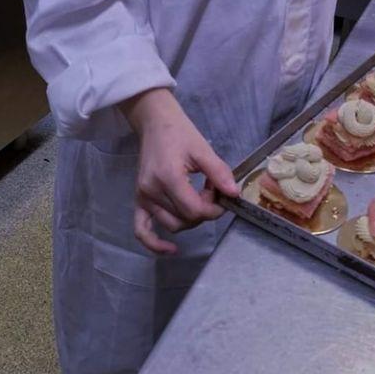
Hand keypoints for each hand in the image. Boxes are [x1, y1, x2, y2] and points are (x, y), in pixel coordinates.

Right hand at [121, 89, 239, 254]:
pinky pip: (142, 230)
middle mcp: (152, 191)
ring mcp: (143, 197)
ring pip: (172, 225)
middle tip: (211, 189)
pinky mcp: (139, 200)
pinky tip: (171, 250)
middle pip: (185, 219)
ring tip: (198, 197)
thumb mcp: (203, 150)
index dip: (214, 208)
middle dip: (204, 210)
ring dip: (190, 219)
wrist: (156, 123)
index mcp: (168, 178)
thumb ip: (219, 173)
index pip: (194, 210)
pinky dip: (154, 244)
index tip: (222, 193)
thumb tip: (234, 194)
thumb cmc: (180, 133)